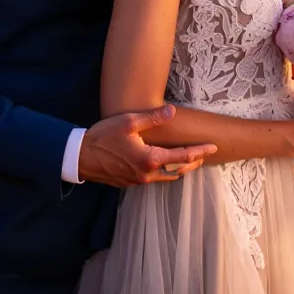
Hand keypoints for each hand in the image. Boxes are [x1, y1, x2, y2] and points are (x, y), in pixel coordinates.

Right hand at [78, 104, 217, 186]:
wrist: (79, 157)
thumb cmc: (102, 137)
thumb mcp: (128, 122)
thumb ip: (152, 118)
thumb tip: (172, 111)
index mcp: (150, 159)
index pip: (183, 156)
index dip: (200, 151)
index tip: (213, 147)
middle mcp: (147, 174)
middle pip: (178, 171)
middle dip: (193, 162)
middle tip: (204, 154)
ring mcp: (138, 181)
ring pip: (167, 177)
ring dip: (179, 168)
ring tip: (188, 160)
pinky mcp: (129, 183)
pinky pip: (154, 179)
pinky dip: (164, 171)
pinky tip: (163, 164)